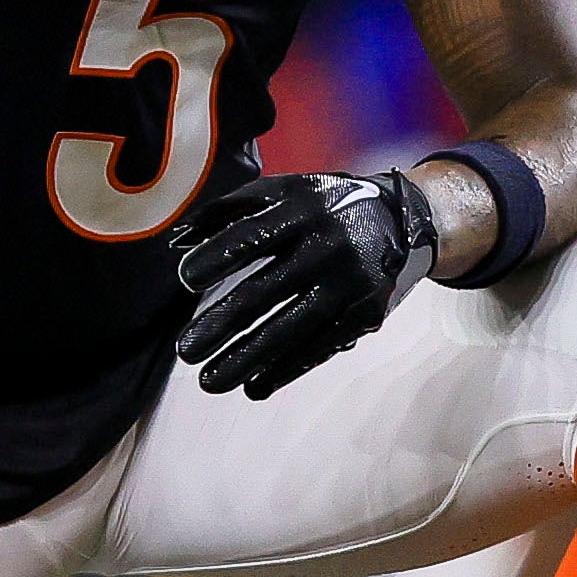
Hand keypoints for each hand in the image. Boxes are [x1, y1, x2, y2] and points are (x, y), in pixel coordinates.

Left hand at [169, 171, 435, 400]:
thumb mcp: (281, 190)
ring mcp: (349, 283)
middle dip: (222, 324)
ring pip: (292, 328)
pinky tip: (254, 386)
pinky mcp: (365, 313)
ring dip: (247, 359)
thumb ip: (227, 211)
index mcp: (302, 208)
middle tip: (186, 351)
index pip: (252, 236)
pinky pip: (320, 346)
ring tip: (210, 381)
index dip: (217, 257)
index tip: (185, 280)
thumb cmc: (322, 205)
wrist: (399, 219)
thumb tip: (176, 243)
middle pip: (266, 290)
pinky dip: (285, 369)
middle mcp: (328, 245)